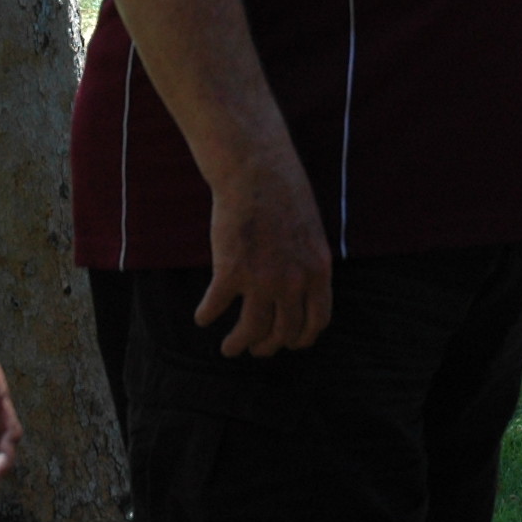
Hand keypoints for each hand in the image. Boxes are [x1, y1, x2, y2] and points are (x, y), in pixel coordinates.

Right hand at [199, 148, 332, 356]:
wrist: (257, 172)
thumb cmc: (284, 196)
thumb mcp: (312, 234)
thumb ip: (308, 265)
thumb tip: (299, 293)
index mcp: (318, 272)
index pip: (316, 321)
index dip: (302, 338)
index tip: (289, 344)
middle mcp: (293, 282)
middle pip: (282, 332)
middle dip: (267, 347)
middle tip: (255, 349)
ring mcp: (262, 279)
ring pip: (250, 331)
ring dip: (238, 344)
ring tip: (229, 349)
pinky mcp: (230, 271)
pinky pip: (215, 307)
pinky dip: (206, 316)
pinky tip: (202, 317)